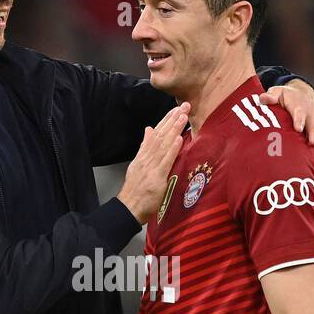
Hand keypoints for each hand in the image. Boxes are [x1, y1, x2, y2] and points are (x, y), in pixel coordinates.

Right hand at [117, 102, 189, 222]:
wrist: (128, 207)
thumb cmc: (135, 190)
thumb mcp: (137, 164)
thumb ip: (144, 147)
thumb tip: (149, 129)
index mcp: (143, 155)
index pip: (156, 134)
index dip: (166, 120)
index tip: (176, 109)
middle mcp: (146, 158)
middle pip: (161, 135)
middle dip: (173, 119)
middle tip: (185, 106)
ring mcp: (151, 167)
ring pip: (164, 144)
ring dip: (175, 129)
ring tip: (184, 116)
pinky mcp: (157, 178)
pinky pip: (165, 161)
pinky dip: (172, 149)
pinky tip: (179, 138)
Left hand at [260, 80, 313, 165]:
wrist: (304, 96)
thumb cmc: (286, 98)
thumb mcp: (278, 93)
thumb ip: (271, 96)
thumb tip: (262, 98)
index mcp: (299, 106)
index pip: (299, 113)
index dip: (299, 120)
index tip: (298, 128)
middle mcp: (310, 117)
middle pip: (313, 126)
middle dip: (313, 135)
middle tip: (312, 144)